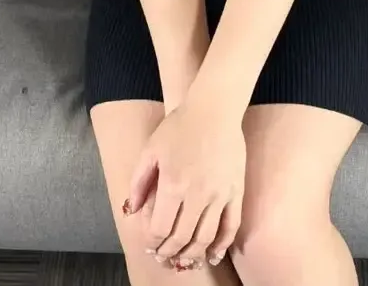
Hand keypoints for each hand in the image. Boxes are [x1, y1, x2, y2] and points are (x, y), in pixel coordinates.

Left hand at [123, 99, 244, 270]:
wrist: (215, 108)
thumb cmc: (180, 125)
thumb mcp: (151, 149)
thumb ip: (139, 182)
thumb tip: (131, 211)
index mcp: (172, 184)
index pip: (160, 228)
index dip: (153, 242)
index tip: (150, 245)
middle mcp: (196, 194)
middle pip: (181, 238)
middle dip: (169, 253)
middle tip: (163, 257)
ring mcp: (219, 194)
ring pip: (205, 238)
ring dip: (192, 255)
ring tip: (183, 260)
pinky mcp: (236, 192)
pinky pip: (230, 226)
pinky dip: (221, 246)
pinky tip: (212, 255)